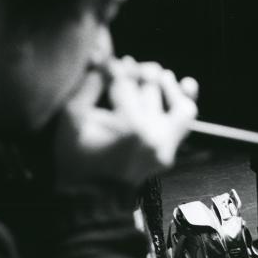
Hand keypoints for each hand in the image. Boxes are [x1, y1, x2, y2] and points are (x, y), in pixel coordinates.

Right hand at [54, 56, 197, 187]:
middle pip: (151, 85)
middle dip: (136, 70)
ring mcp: (165, 143)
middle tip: (124, 69)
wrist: (92, 200)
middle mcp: (152, 132)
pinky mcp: (170, 149)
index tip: (105, 62)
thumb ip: (89, 84)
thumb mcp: (72, 119)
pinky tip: (183, 84)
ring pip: (177, 100)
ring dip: (164, 82)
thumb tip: (102, 56)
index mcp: (127, 125)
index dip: (114, 66)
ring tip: (151, 76)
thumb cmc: (76, 160)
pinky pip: (186, 119)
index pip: (125, 80)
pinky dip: (185, 99)